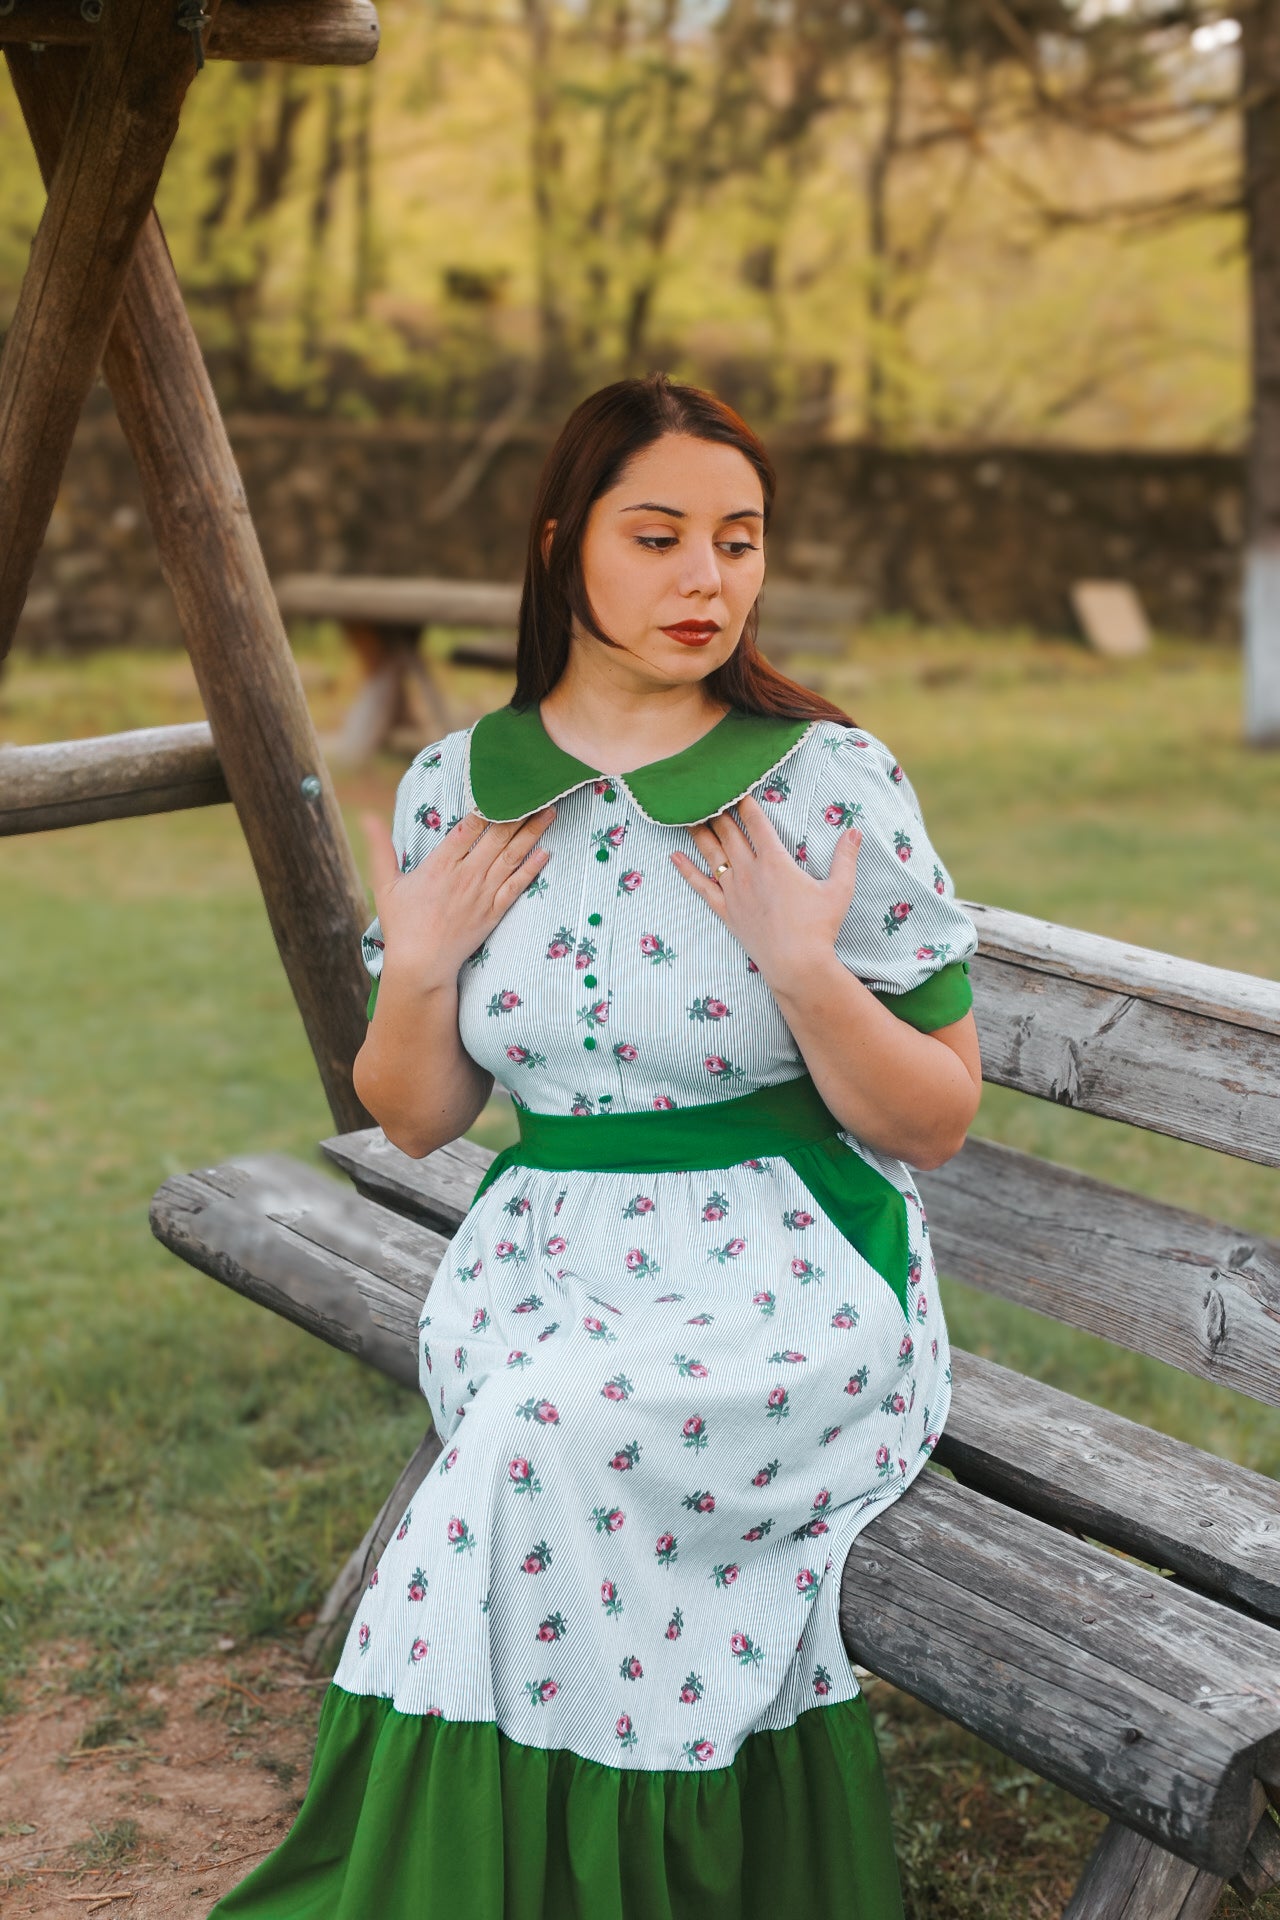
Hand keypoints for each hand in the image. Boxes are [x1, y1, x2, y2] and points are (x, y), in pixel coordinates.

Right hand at [359, 804, 555, 989]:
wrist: (422, 964)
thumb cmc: (402, 925)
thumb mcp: (385, 884)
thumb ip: (380, 848)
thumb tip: (367, 816)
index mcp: (440, 865)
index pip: (468, 828)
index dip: (487, 806)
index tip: (502, 787)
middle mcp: (466, 876)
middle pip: (497, 837)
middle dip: (519, 813)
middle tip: (538, 792)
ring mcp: (483, 894)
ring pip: (511, 857)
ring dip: (532, 834)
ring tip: (549, 813)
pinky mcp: (494, 912)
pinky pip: (516, 886)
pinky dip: (532, 869)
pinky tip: (545, 853)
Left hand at [669, 793, 860, 985]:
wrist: (796, 964)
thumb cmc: (820, 927)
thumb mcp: (840, 889)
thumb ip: (846, 857)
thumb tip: (855, 830)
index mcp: (775, 861)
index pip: (757, 822)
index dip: (746, 802)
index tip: (737, 786)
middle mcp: (750, 871)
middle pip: (729, 833)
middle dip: (719, 811)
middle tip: (708, 793)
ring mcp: (734, 891)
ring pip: (712, 854)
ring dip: (700, 832)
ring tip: (688, 814)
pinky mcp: (726, 911)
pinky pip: (701, 886)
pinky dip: (687, 870)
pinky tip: (674, 856)